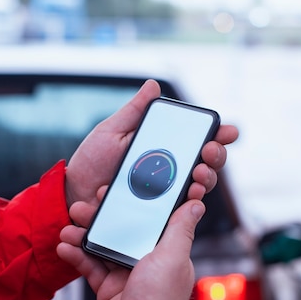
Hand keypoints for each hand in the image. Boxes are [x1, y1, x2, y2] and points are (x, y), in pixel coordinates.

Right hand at [57, 198, 204, 299]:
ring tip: (69, 227)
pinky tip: (64, 247)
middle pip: (123, 229)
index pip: (152, 219)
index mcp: (167, 252)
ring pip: (103, 245)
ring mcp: (128, 275)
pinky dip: (77, 256)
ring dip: (84, 235)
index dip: (135, 202)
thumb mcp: (171, 259)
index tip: (118, 188)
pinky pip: (91, 267)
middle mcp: (149, 261)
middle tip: (84, 206)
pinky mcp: (110, 289)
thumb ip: (180, 230)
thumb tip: (196, 205)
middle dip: (102, 217)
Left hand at [64, 79, 238, 208]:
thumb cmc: (92, 160)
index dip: (219, 136)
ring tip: (199, 176)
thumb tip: (153, 85)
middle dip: (216, 158)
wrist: (72, 191)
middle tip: (209, 152)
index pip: (199, 142)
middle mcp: (169, 172)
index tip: (228, 131)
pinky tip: (188, 197)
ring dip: (206, 181)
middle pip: (207, 166)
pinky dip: (187, 205)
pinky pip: (176, 212)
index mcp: (164, 149)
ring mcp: (163, 194)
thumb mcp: (112, 131)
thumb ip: (135, 111)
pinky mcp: (155, 214)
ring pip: (197, 189)